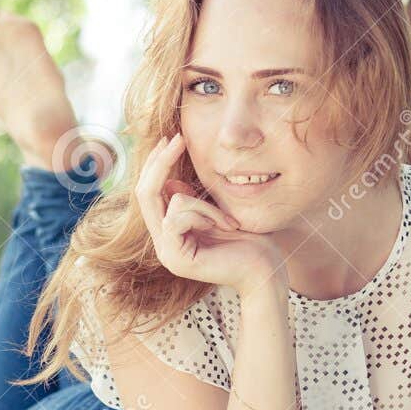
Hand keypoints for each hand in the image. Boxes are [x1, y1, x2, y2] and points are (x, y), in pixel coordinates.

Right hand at [135, 133, 285, 294]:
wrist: (266, 271)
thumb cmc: (249, 241)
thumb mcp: (217, 212)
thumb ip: (192, 201)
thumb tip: (170, 183)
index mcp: (169, 233)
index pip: (149, 193)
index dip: (156, 165)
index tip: (172, 138)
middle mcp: (162, 244)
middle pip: (144, 194)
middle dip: (161, 163)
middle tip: (177, 138)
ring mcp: (167, 252)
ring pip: (171, 202)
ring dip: (204, 204)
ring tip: (229, 221)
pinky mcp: (176, 257)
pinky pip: (179, 216)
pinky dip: (205, 214)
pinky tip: (226, 226)